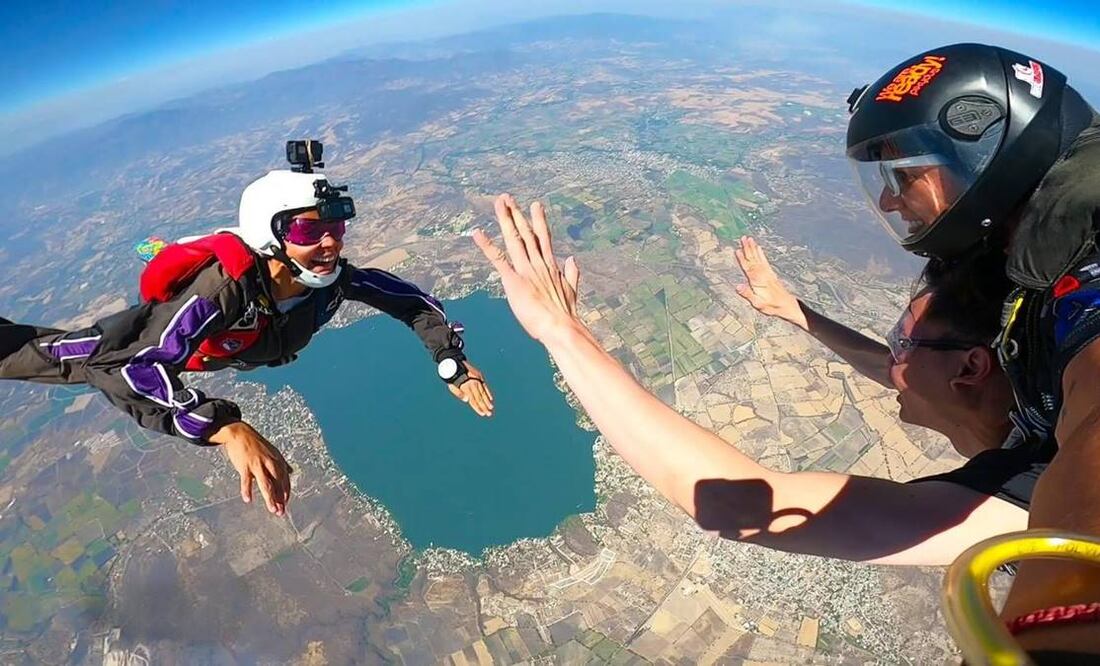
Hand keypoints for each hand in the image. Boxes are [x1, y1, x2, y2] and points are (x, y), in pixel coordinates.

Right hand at [209, 421, 291, 515]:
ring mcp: (258, 464)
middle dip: (280, 498)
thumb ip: (282, 463)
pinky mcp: (245, 465)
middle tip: (281, 512)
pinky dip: (247, 490)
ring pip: (266, 483)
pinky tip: (248, 499)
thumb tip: (291, 471)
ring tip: (272, 509)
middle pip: (278, 483)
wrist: (239, 432)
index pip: (285, 479)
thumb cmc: (256, 444)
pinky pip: (246, 480)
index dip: (286, 492)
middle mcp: (270, 463)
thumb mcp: (273, 452)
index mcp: (277, 460)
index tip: (285, 504)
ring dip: (270, 498)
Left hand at [448, 361, 494, 416]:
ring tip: (491, 408)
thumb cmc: (452, 377)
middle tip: (489, 414)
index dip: (478, 408)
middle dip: (484, 407)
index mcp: (466, 388)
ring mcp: (477, 380)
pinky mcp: (479, 377)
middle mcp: (472, 384)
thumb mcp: (452, 386)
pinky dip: (488, 392)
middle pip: (479, 398)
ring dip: (487, 401)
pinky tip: (490, 398)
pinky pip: (485, 386)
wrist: (455, 363)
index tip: (482, 414)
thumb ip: (459, 394)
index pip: (473, 401)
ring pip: (483, 393)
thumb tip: (467, 400)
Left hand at [473, 194, 581, 342]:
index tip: (535, 205)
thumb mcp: (571, 290)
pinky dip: (487, 245)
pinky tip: (477, 233)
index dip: (538, 220)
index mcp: (550, 265)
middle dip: (517, 214)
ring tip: (499, 203)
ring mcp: (526, 269)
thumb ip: (572, 273)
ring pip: (514, 239)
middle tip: (508, 197)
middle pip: (526, 232)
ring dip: (505, 219)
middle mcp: (538, 263)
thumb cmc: (564, 314)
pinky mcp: (513, 280)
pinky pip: (498, 259)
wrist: (560, 327)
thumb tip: (573, 259)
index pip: (542, 237)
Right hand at [734, 236, 807, 330]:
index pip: (748, 267)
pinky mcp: (770, 274)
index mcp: (758, 281)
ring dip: (753, 248)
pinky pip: (764, 260)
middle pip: (753, 259)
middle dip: (748, 248)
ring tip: (749, 239)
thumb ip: (748, 294)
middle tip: (743, 238)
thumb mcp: (758, 304)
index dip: (742, 259)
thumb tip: (737, 286)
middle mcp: (763, 274)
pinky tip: (759, 248)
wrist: (787, 305)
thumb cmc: (773, 306)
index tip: (737, 250)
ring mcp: (767, 273)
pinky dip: (761, 253)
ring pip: (758, 257)